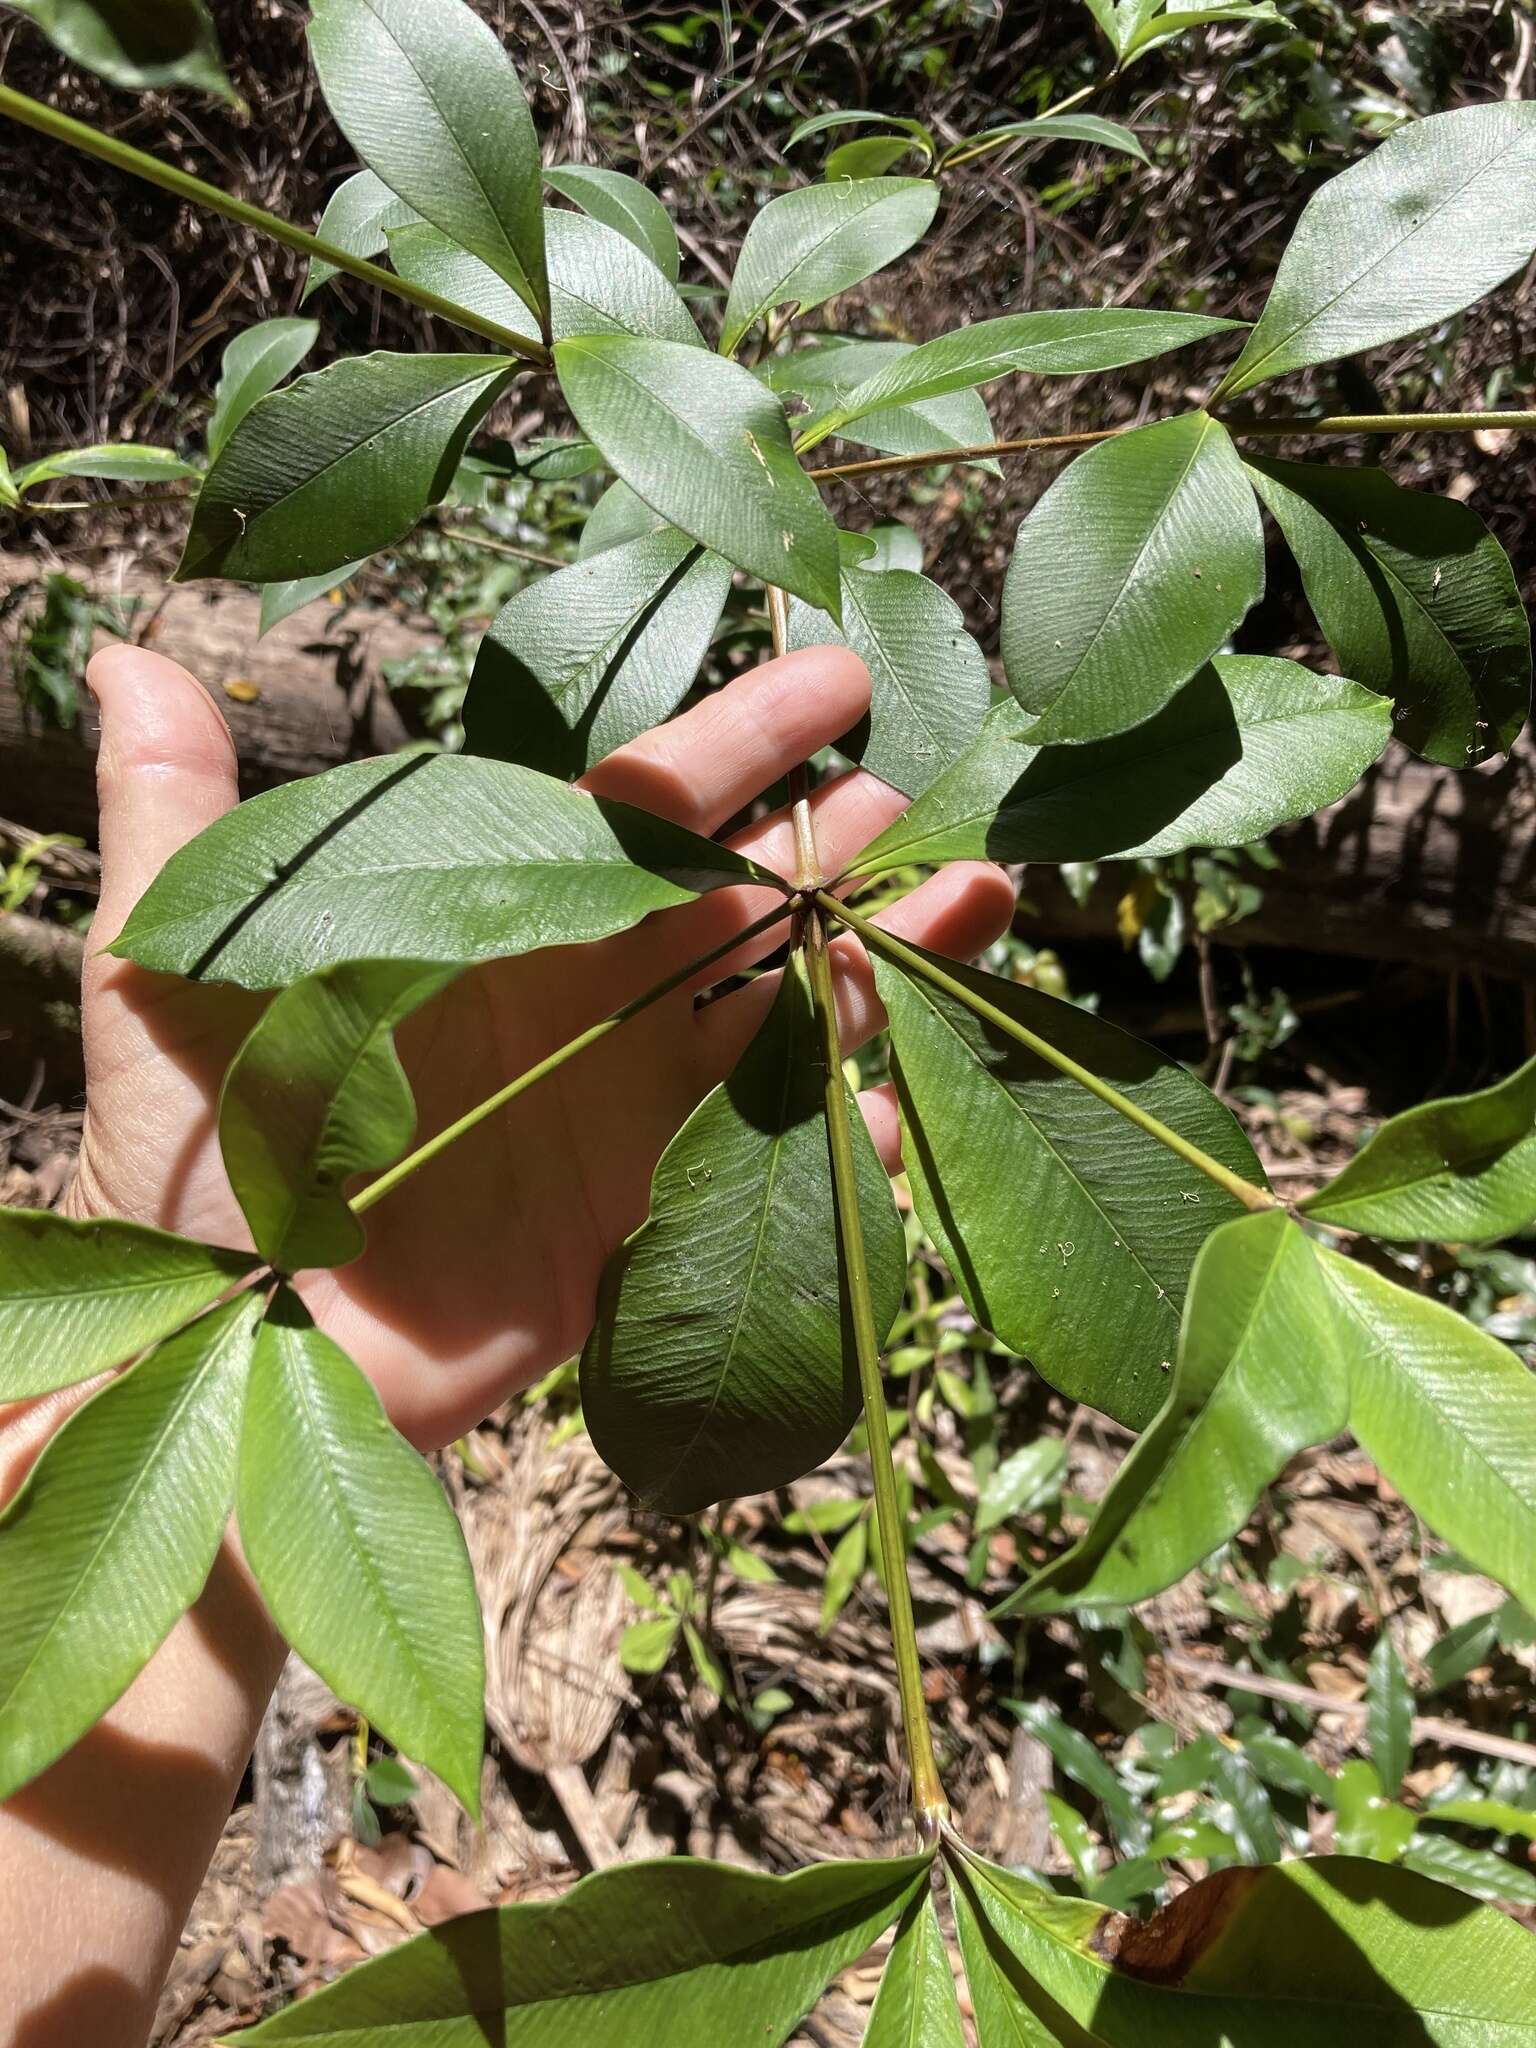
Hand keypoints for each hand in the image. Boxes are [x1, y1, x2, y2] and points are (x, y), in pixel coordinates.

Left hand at [69, 643, 1013, 1449]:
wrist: (230, 1365)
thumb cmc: (186, 1167)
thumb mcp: (164, 979)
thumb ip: (174, 820)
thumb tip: (122, 648)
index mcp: (492, 919)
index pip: (637, 806)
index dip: (739, 740)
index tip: (838, 681)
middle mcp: (576, 996)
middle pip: (737, 899)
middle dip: (835, 845)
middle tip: (932, 806)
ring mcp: (622, 1105)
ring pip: (775, 1010)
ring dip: (871, 962)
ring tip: (974, 906)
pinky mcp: (649, 1210)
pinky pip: (769, 1155)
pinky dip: (843, 1131)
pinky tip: (903, 1101)